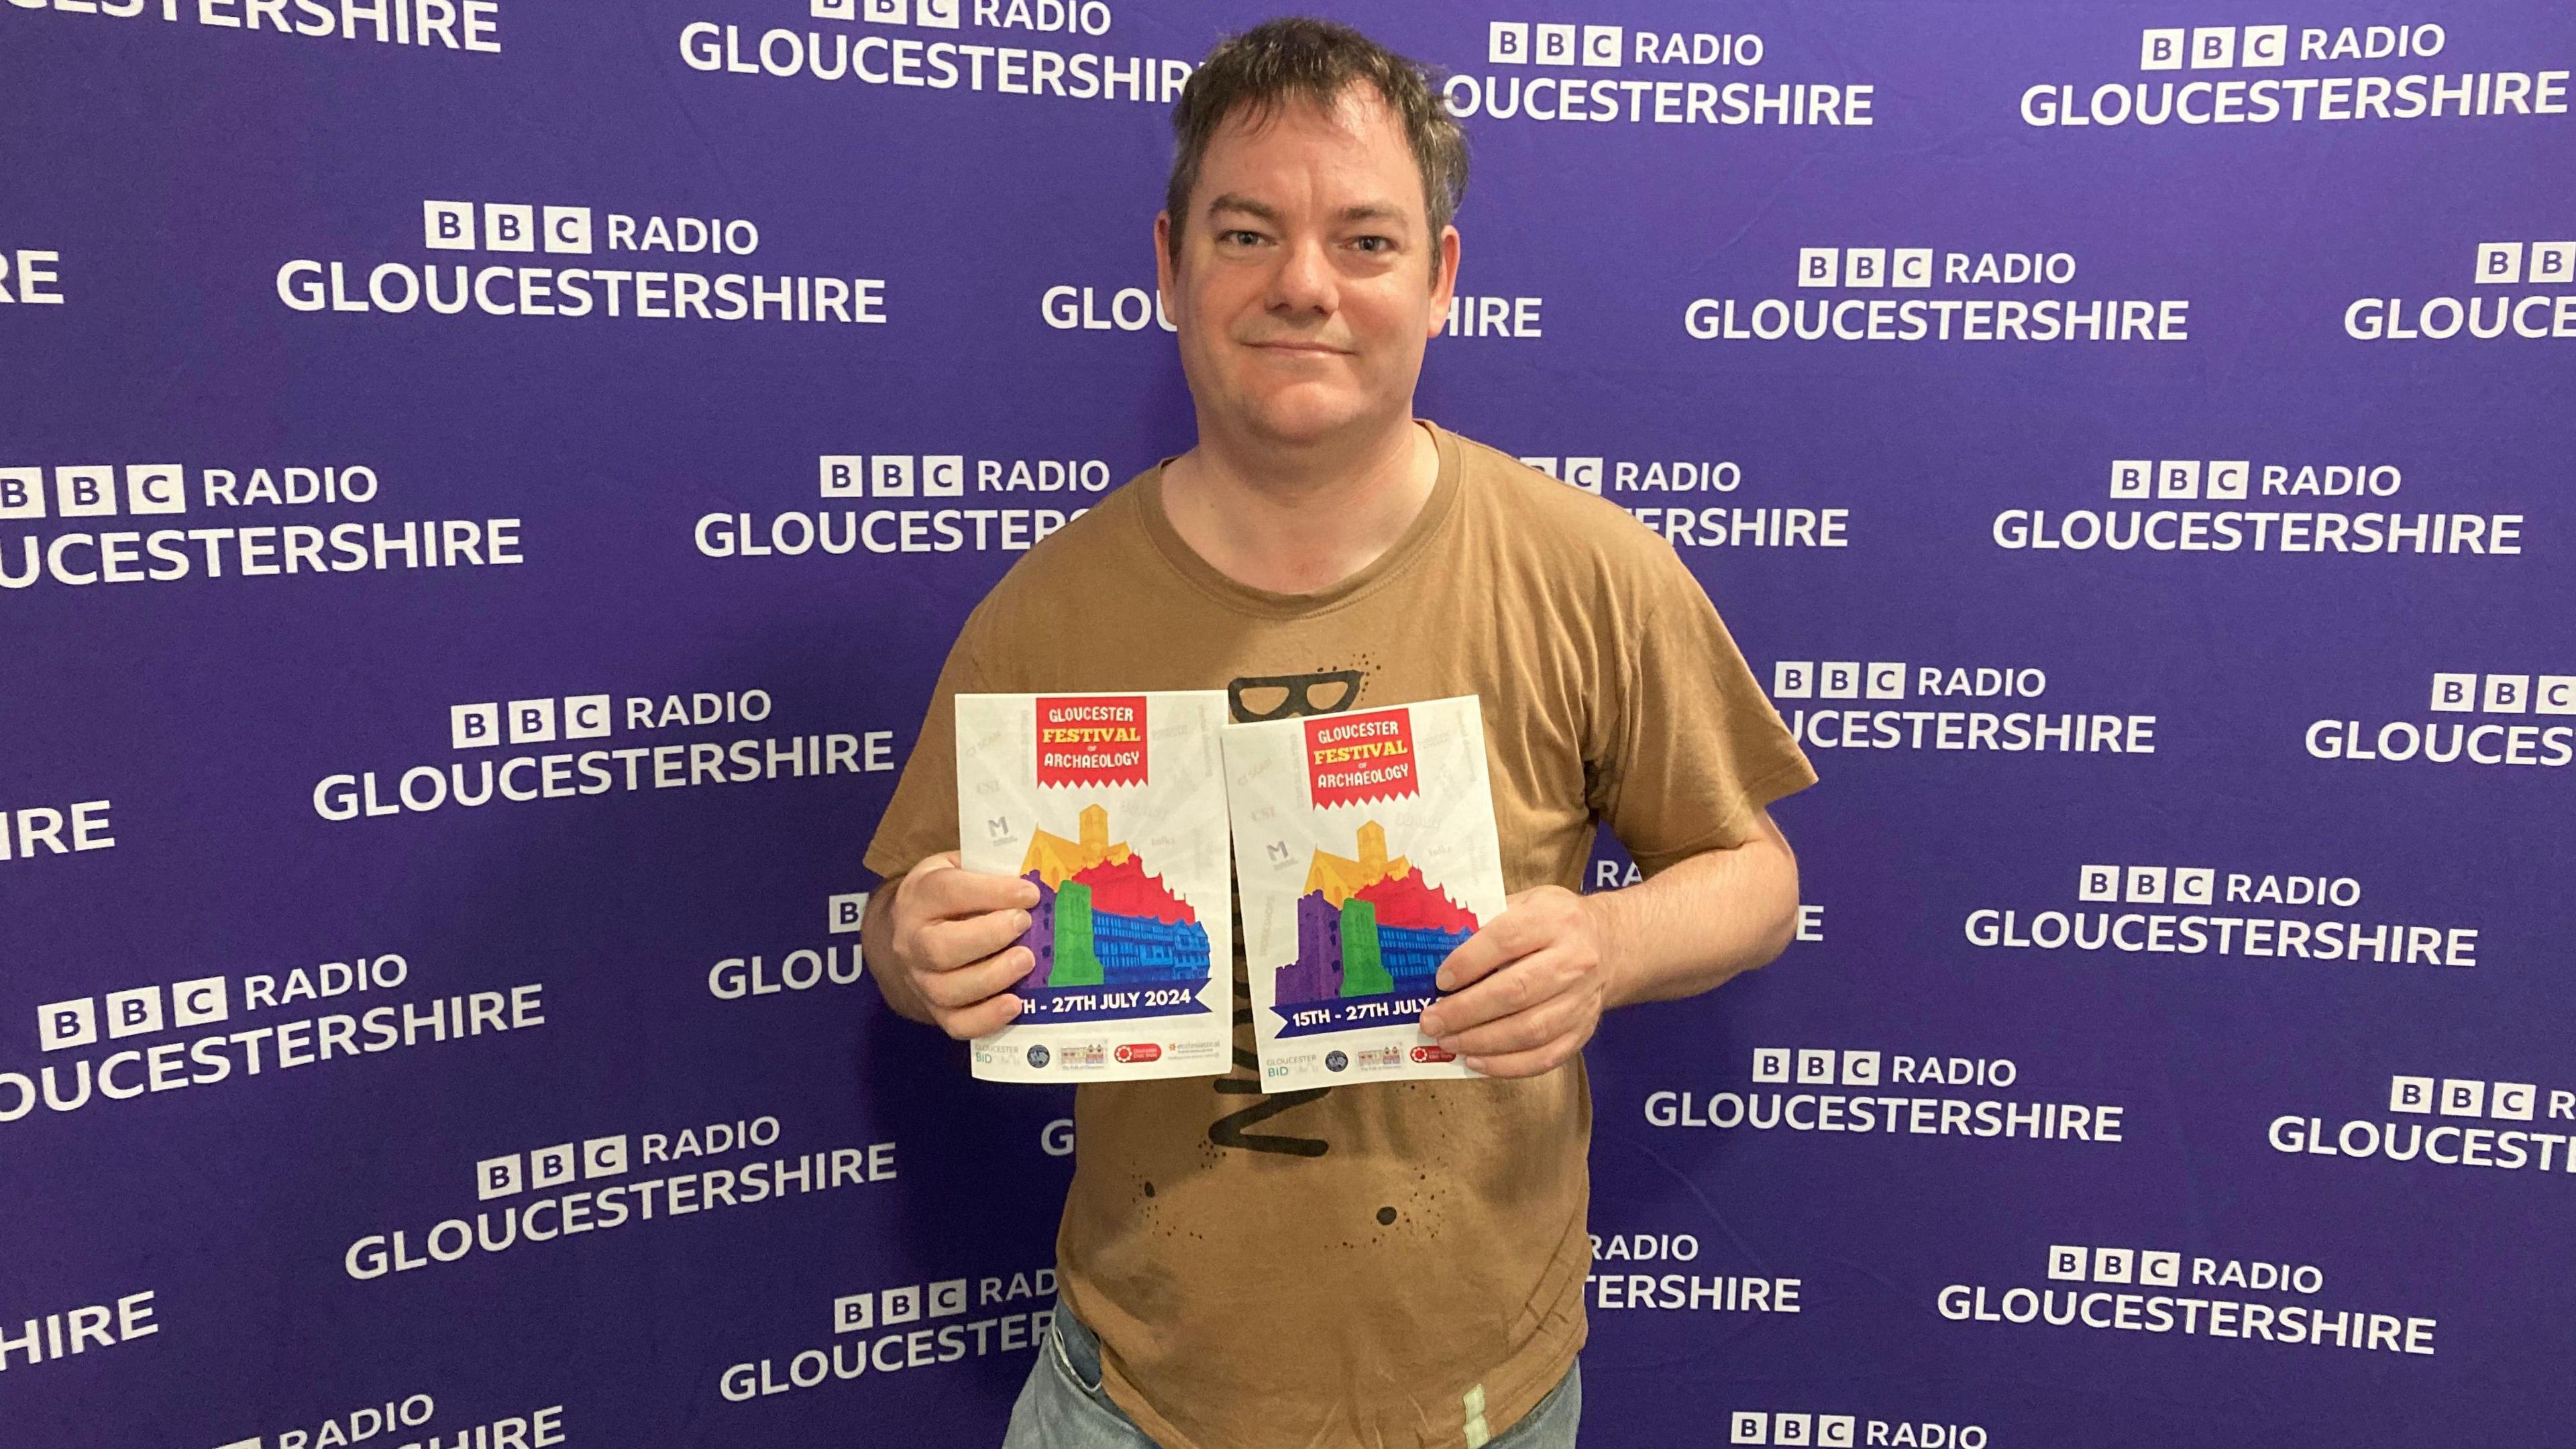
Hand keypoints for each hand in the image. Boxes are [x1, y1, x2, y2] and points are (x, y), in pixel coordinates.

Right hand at [880, 852, 1042, 1039]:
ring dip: (993, 977)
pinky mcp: (935, 1009)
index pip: (947, 892)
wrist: (913, 929)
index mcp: (919, 896)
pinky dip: (987, 1019)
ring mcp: (920, 979)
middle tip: (1025, 924)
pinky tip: (1015, 1004)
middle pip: (940, 948)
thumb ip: (992, 869)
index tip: (1029, 893)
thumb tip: (1045, 875)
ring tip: (1028, 960)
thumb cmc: (951, 893)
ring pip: (948, 989)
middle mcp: (912, 941)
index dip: (991, 892)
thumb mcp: (962, 867)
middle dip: (989, 937)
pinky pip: (957, 1024)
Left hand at [1415, 885, 1613, 1078]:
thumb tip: (1434, 954)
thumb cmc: (1553, 923)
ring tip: (1448, 1042)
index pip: (1506, 940)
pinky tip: (1476, 1061)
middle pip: (1516, 991)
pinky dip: (1507, 1065)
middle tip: (1432, 1022)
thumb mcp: (1526, 903)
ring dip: (1481, 1041)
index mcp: (1555, 919)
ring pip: (1530, 1030)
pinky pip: (1545, 1056)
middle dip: (1466, 1011)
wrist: (1611, 944)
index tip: (1440, 981)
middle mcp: (1575, 960)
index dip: (1469, 962)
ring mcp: (1583, 999)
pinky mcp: (1584, 1030)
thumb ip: (1486, 922)